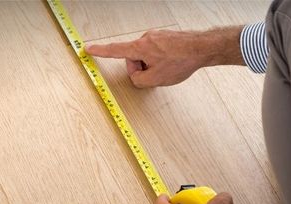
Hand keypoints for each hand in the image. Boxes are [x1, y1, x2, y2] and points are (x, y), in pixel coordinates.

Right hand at [85, 27, 243, 87]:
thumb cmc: (181, 61)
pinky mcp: (165, 37)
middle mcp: (145, 39)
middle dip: (142, 69)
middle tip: (157, 74)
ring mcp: (156, 36)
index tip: (88, 49)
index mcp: (139, 48)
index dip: (100, 51)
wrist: (202, 48)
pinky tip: (173, 63)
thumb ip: (139, 80)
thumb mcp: (156, 79)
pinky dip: (162, 60)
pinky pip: (156, 52)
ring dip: (154, 65)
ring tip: (169, 68)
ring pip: (146, 57)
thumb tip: (137, 76)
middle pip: (134, 59)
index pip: (114, 50)